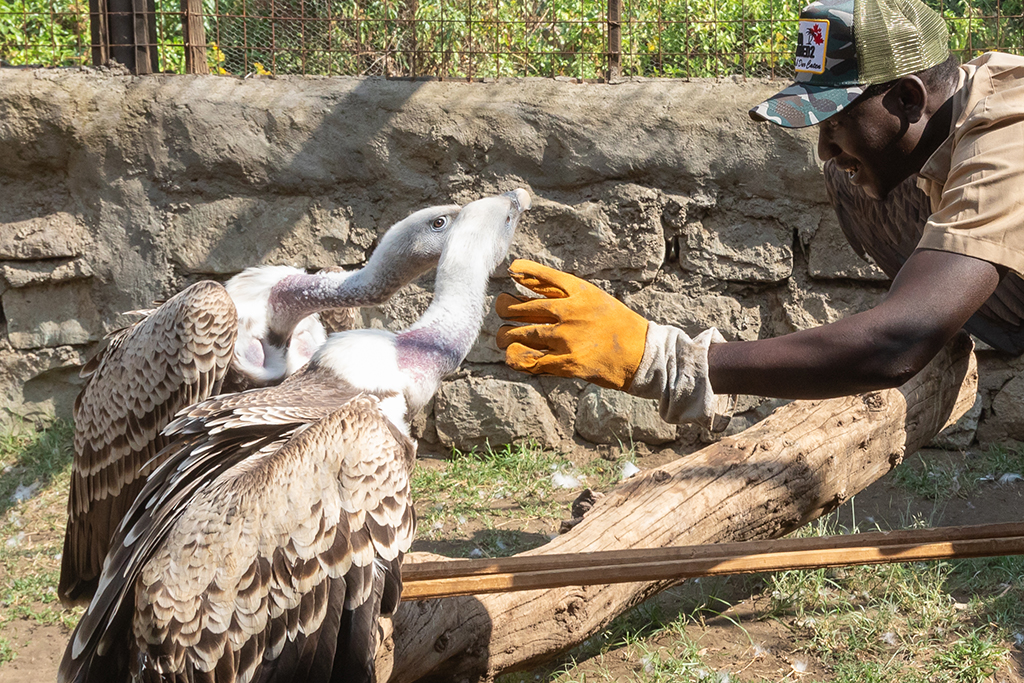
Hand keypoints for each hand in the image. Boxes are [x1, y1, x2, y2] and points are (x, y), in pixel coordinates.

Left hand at [495, 259, 648, 389]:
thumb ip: (557, 289)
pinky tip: (514, 356)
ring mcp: (565, 338)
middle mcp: (568, 312)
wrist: (641, 354)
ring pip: (517, 335)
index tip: (511, 270)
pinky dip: (515, 358)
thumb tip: (519, 276)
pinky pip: (528, 361)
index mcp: (577, 292)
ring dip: (504, 336)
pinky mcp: (566, 363)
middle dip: (502, 308)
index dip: (520, 270)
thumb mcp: (591, 296)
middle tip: (501, 310)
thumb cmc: (614, 323)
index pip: (539, 275)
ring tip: (504, 337)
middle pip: (517, 307)